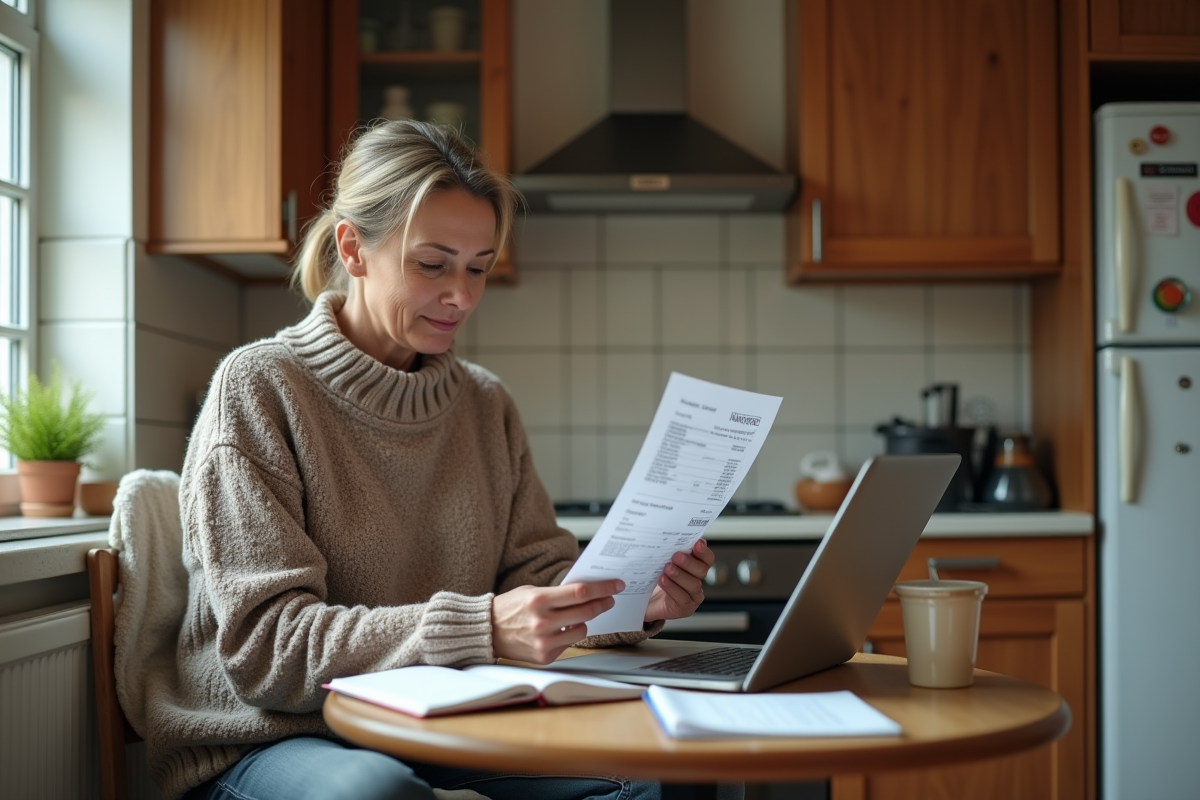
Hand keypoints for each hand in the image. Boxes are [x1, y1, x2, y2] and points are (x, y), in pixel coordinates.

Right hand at [492, 579, 624, 663]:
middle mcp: (542, 622)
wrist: (487, 631)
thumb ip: (557, 593)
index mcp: (539, 600)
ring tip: (576, 615)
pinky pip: (569, 643)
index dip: (602, 588)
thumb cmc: (509, 608)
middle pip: (586, 611)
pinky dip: (568, 634)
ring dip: (584, 621)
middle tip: (609, 598)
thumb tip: (586, 591)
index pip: (580, 592)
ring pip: (582, 629)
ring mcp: (544, 642)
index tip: (616, 585)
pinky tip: (559, 629)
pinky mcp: (545, 656)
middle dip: (602, 603)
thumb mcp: (531, 592)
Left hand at [644, 539, 714, 622]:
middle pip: (702, 570)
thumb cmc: (655, 579)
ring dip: (680, 575)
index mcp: (695, 567)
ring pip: (693, 584)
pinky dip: (672, 588)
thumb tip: (669, 537)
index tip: (697, 543)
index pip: (706, 559)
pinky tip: (663, 581)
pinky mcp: (685, 608)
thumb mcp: (661, 562)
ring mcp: (693, 595)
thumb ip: (670, 552)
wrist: (645, 601)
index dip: (704, 551)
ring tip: (667, 569)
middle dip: (689, 562)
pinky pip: (683, 598)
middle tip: (676, 556)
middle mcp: (697, 580)